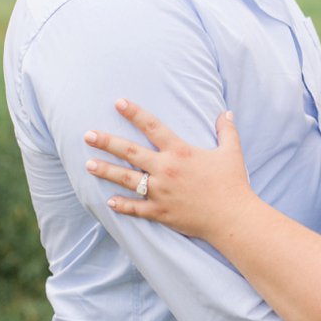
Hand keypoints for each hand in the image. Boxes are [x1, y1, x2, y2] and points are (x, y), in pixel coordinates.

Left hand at [85, 101, 251, 238]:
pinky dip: (121, 205)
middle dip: (107, 142)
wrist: (232, 217)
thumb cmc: (233, 183)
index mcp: (180, 152)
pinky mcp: (160, 211)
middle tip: (88, 135)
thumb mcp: (231, 152)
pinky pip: (135, 208)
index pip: (153, 127)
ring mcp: (160, 192)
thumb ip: (226, 130)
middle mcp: (165, 169)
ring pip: (126, 179)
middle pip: (130, 152)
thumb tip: (226, 112)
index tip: (118, 103)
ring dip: (106, 171)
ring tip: (88, 164)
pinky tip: (109, 201)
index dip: (135, 113)